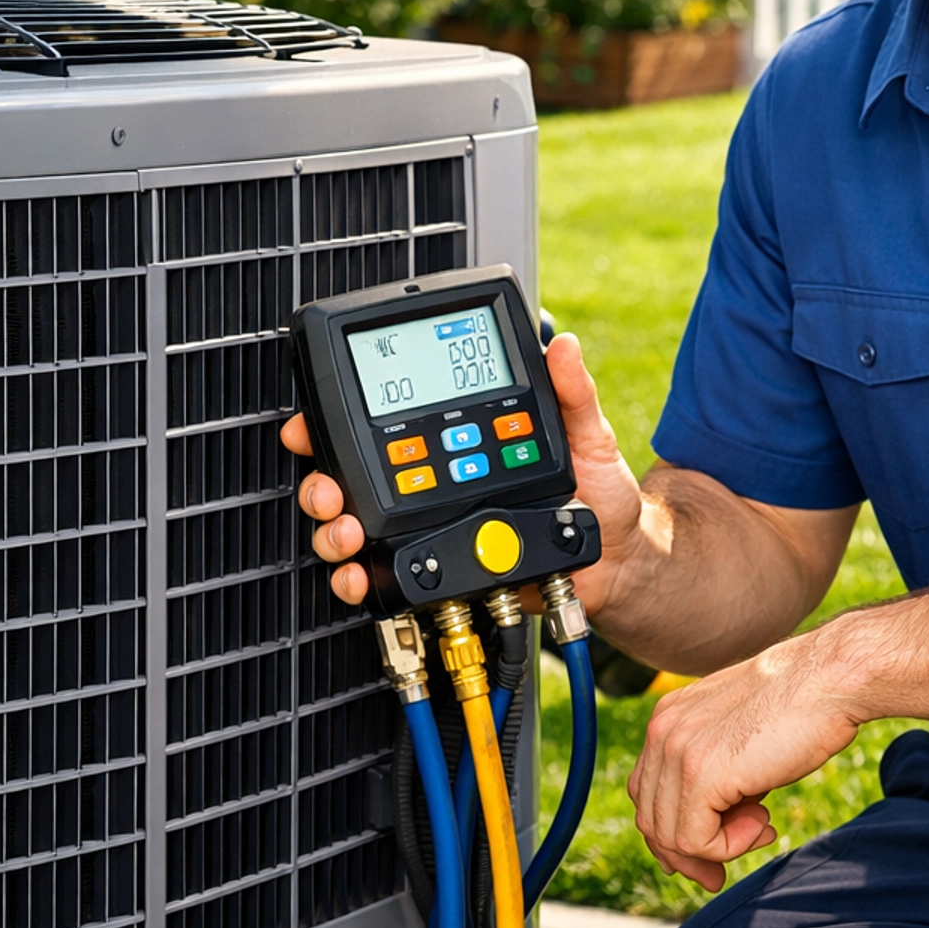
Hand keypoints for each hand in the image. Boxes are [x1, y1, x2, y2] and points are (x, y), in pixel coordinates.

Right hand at [281, 332, 649, 612]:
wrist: (615, 564)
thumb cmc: (596, 498)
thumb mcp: (587, 438)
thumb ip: (572, 394)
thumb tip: (563, 348)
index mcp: (455, 442)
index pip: (385, 424)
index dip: (337, 420)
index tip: (314, 420)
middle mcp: (431, 484)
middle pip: (352, 478)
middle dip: (322, 482)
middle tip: (329, 490)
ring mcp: (428, 528)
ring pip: (354, 528)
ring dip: (333, 531)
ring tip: (347, 533)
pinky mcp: (436, 570)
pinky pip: (382, 576)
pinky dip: (358, 579)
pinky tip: (359, 576)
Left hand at [627, 633, 862, 890]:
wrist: (829, 679)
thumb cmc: (800, 707)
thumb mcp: (739, 738)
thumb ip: (713, 771)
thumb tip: (703, 830)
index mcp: (668, 717)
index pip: (647, 792)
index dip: (673, 832)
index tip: (706, 856)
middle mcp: (662, 730)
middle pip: (651, 819)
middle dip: (686, 856)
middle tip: (720, 874)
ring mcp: (677, 750)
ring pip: (670, 836)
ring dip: (717, 848)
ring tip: (762, 827)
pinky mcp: (700, 773)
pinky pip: (695, 840)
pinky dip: (729, 847)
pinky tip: (765, 823)